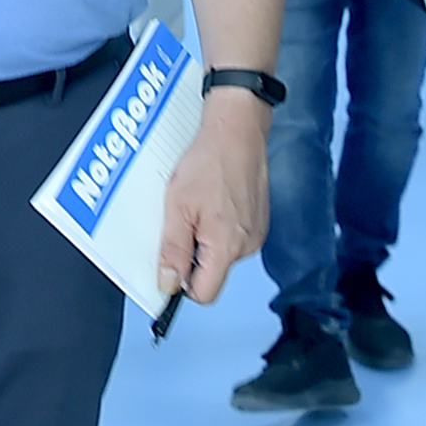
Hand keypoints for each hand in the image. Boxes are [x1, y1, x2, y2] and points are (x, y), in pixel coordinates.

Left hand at [157, 95, 269, 301]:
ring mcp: (255, 233)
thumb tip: (168, 284)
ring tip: (195, 208)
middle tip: (179, 224)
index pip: (204, 294)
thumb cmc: (210, 162)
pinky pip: (231, 237)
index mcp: (226, 247)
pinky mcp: (257, 220)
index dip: (182, 285)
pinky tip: (210, 202)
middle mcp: (246, 246)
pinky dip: (216, 226)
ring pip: (220, 254)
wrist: (237, 132)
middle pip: (211, 274)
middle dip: (191, 257)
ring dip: (203, 239)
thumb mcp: (177, 208)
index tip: (168, 270)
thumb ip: (173, 250)